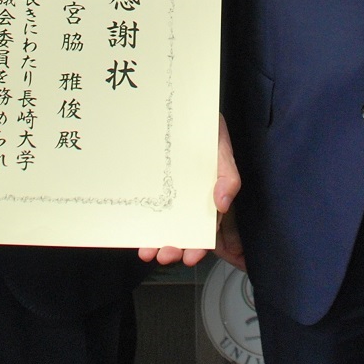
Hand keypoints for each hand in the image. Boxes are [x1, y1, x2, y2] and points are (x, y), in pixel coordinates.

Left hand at [139, 114, 240, 266]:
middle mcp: (190, 197)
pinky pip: (147, 204)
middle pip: (184, 228)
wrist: (182, 106)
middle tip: (165, 256)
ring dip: (157, 240)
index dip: (201, 245)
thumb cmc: (207, 129)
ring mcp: (170, 190)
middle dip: (175, 246)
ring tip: (147, 253)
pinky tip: (135, 232)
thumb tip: (222, 204)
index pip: (207, 226)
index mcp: (209, 194)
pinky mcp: (152, 183)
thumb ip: (228, 176)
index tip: (191, 258)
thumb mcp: (221, 149)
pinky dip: (143, 219)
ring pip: (165, 221)